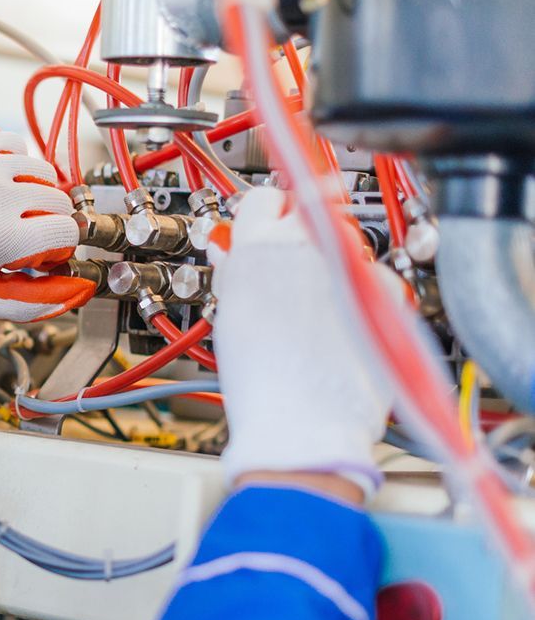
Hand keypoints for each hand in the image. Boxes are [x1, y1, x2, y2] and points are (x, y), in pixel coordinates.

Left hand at [0, 127, 95, 322]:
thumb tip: (65, 298)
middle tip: (26, 233)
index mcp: (0, 236)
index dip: (60, 246)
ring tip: (14, 206)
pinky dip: (14, 160)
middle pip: (58, 199)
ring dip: (38, 188)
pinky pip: (13, 143)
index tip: (45, 251)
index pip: (66, 232)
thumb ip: (23, 303)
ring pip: (41, 168)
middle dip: (50, 219)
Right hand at [209, 187, 392, 499]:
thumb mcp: (230, 313)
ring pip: (345, 243)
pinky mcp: (389, 289)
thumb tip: (233, 250)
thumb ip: (236, 270)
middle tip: (290, 271)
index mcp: (260, 244)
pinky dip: (361, 293)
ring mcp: (353, 264)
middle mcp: (310, 244)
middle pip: (309, 210)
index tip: (264, 229)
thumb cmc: (262, 379)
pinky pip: (375, 276)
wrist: (303, 420)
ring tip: (315, 311)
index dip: (261, 217)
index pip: (262, 199)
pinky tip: (342, 326)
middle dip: (301, 234)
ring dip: (332, 263)